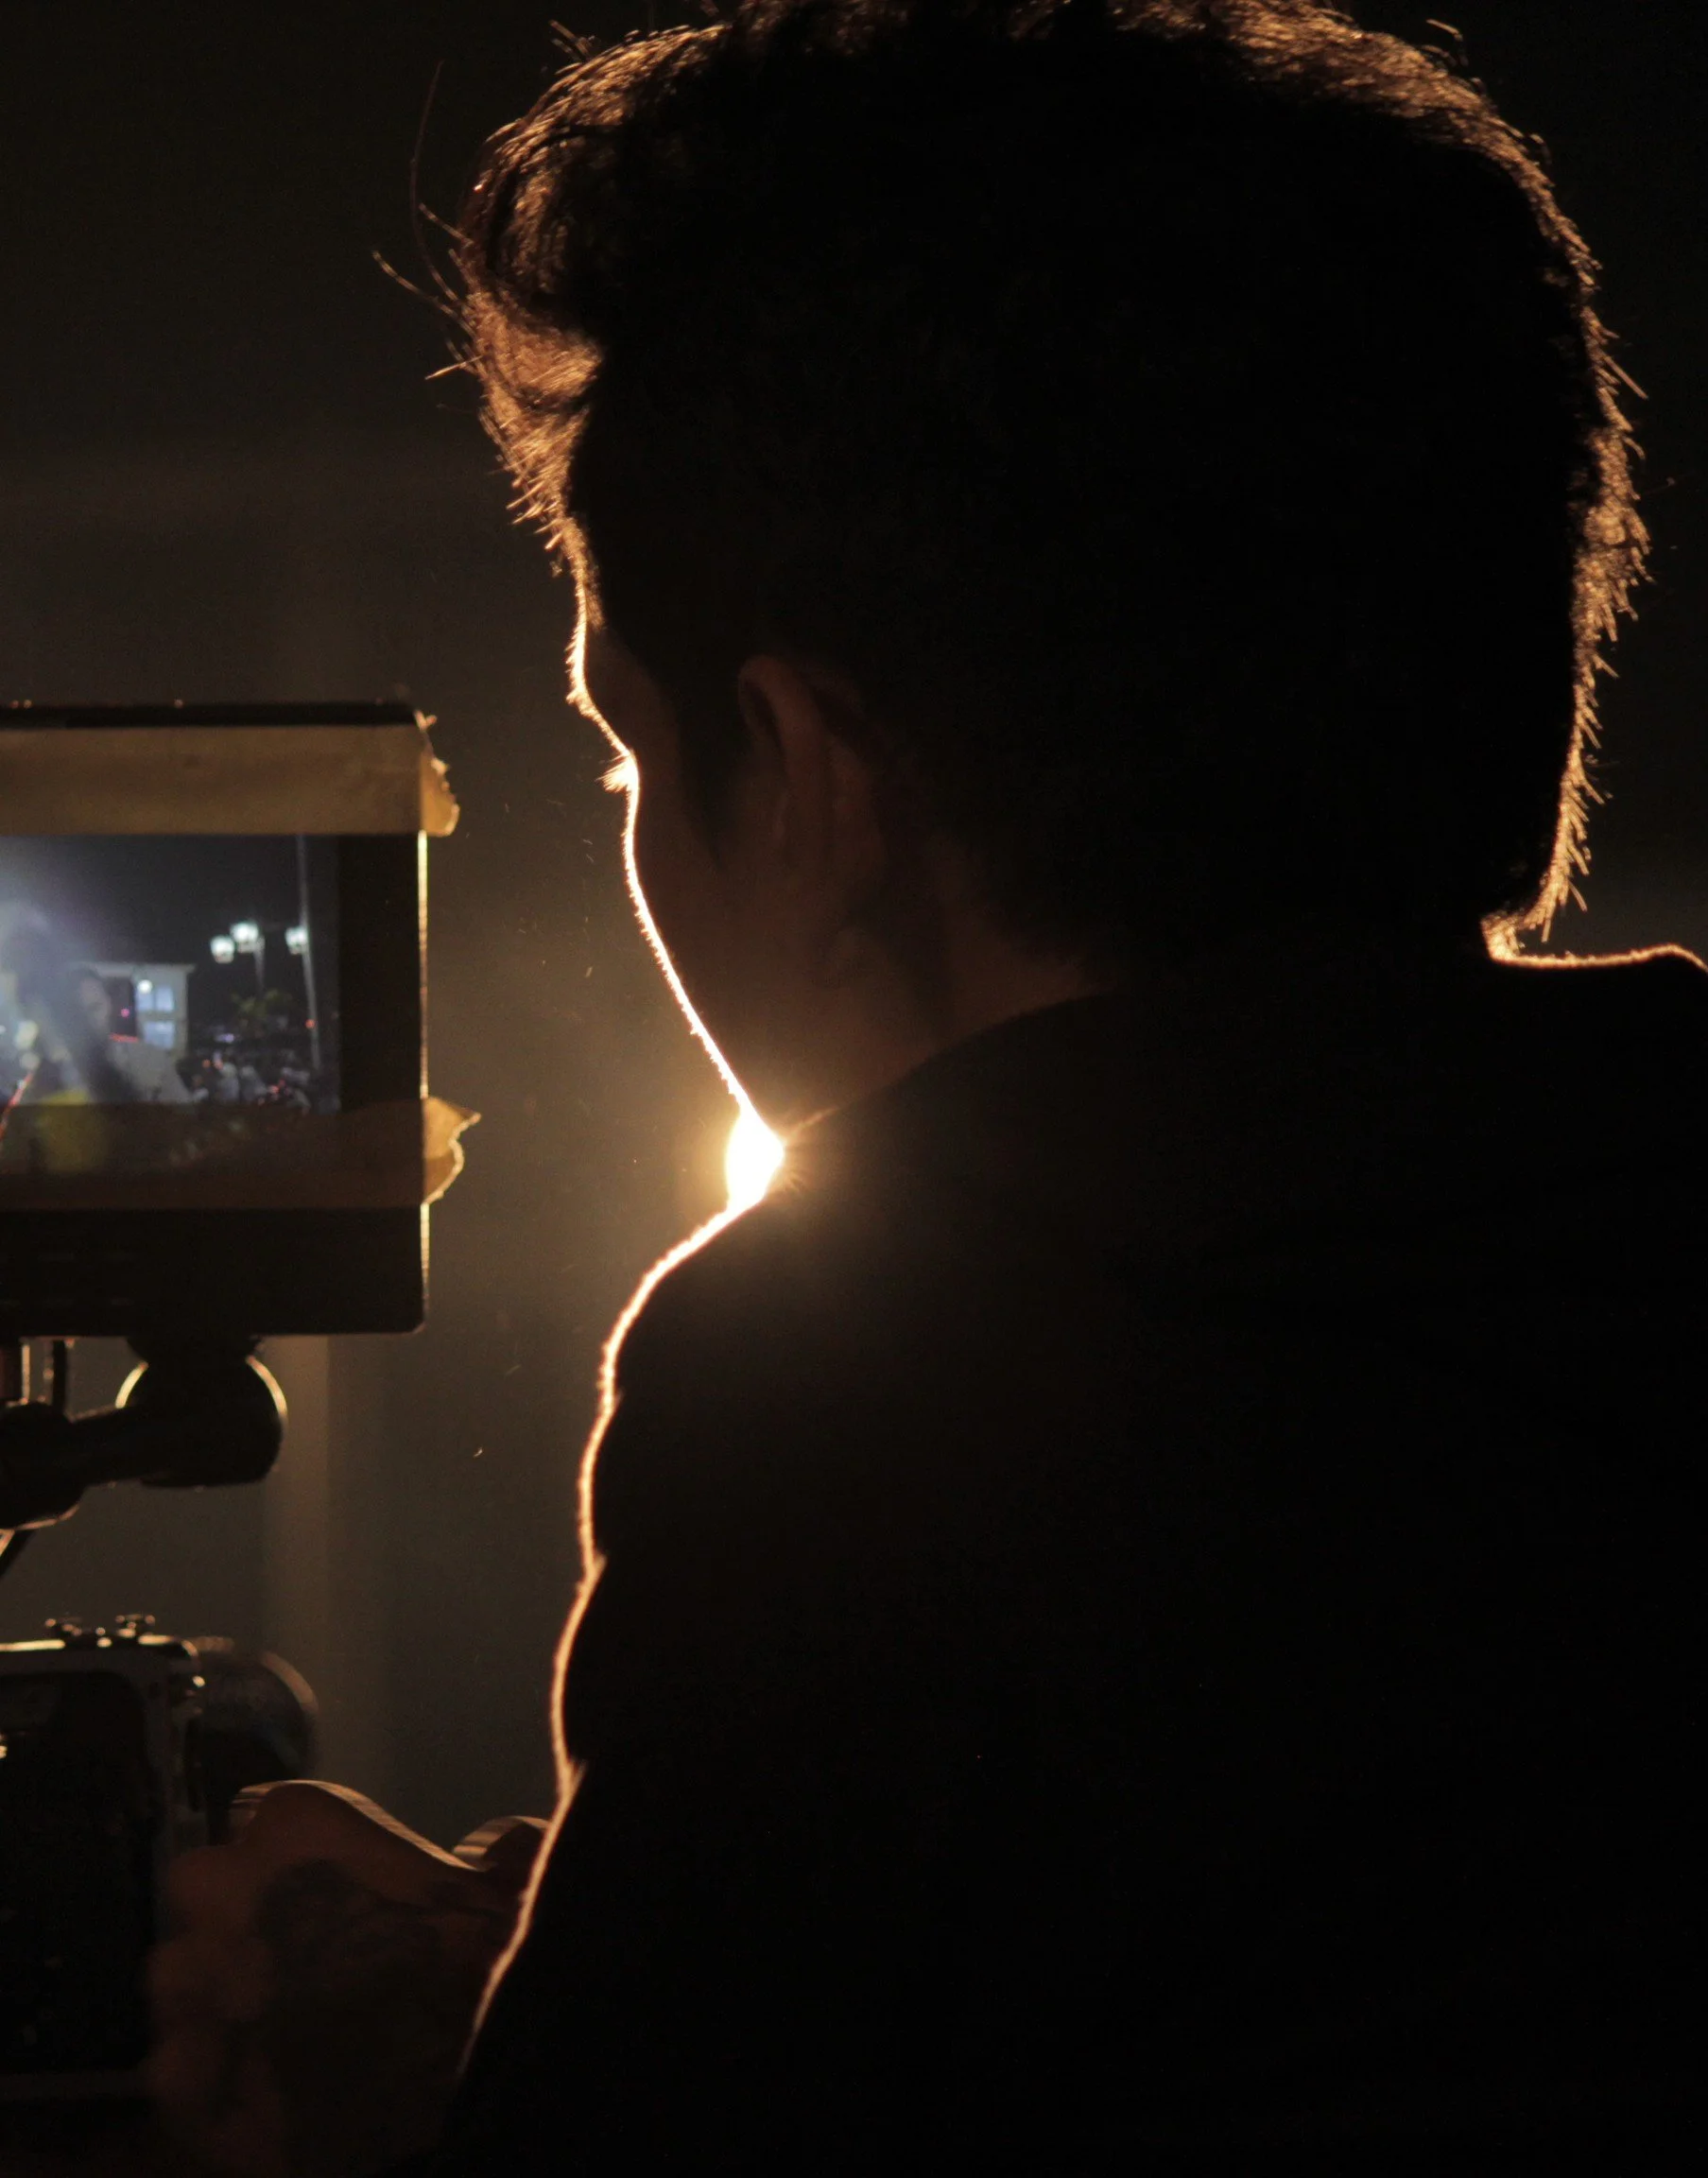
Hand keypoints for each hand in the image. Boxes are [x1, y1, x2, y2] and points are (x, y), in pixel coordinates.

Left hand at [148, 1781, 546, 2177]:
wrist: (449, 2092)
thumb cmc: (472, 1975)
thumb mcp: (505, 1891)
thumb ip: (497, 1850)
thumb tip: (500, 1846)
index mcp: (296, 1819)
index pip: (269, 1813)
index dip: (303, 1857)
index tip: (335, 1891)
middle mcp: (223, 1884)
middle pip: (211, 1887)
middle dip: (244, 1916)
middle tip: (308, 1959)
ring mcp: (189, 1982)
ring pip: (187, 1974)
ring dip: (223, 1992)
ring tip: (289, 2028)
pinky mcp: (175, 2073)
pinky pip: (184, 2062)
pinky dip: (219, 2073)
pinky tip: (274, 2085)